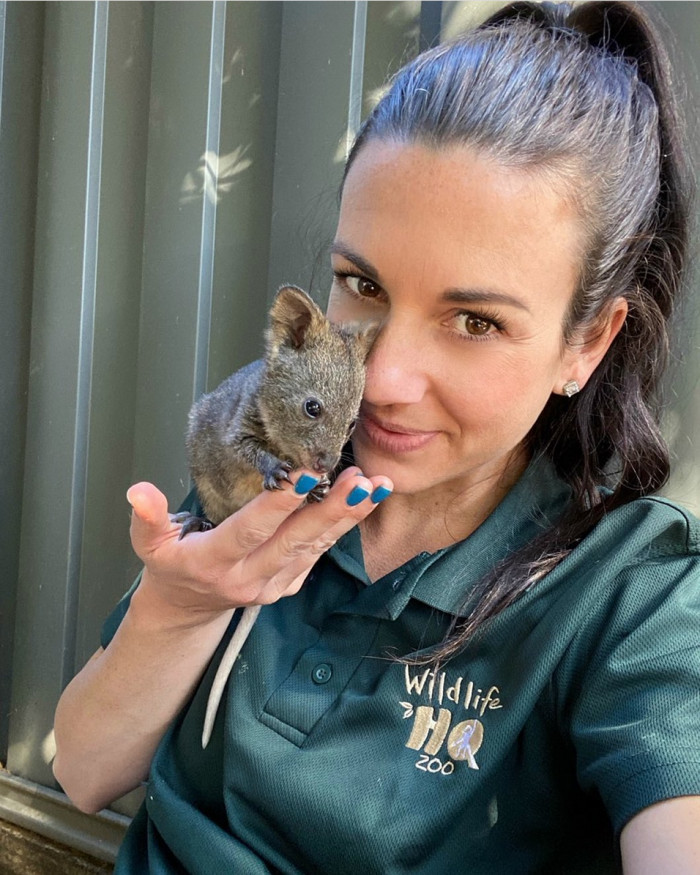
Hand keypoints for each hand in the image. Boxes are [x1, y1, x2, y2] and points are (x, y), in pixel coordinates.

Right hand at [126, 467, 391, 625]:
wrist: (187, 610)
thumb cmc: (170, 566)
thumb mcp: (148, 545)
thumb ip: (147, 519)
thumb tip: (138, 491)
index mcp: (213, 562)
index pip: (249, 531)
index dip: (277, 505)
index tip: (305, 476)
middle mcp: (248, 578)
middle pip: (294, 542)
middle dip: (329, 511)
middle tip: (358, 480)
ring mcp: (272, 587)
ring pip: (315, 549)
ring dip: (346, 517)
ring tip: (375, 486)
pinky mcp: (288, 587)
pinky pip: (318, 556)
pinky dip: (342, 528)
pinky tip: (365, 501)